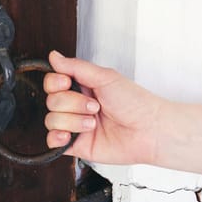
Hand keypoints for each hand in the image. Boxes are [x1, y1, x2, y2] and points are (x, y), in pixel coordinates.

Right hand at [44, 51, 162, 163]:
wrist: (149, 130)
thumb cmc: (136, 103)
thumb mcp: (106, 77)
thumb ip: (76, 67)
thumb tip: (54, 56)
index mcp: (83, 87)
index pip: (52, 82)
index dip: (55, 83)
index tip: (68, 83)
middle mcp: (77, 106)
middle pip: (52, 101)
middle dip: (73, 103)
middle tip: (95, 106)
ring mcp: (75, 125)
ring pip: (52, 120)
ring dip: (73, 121)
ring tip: (94, 122)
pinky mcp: (76, 145)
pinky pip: (52, 142)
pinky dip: (58, 137)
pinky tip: (70, 135)